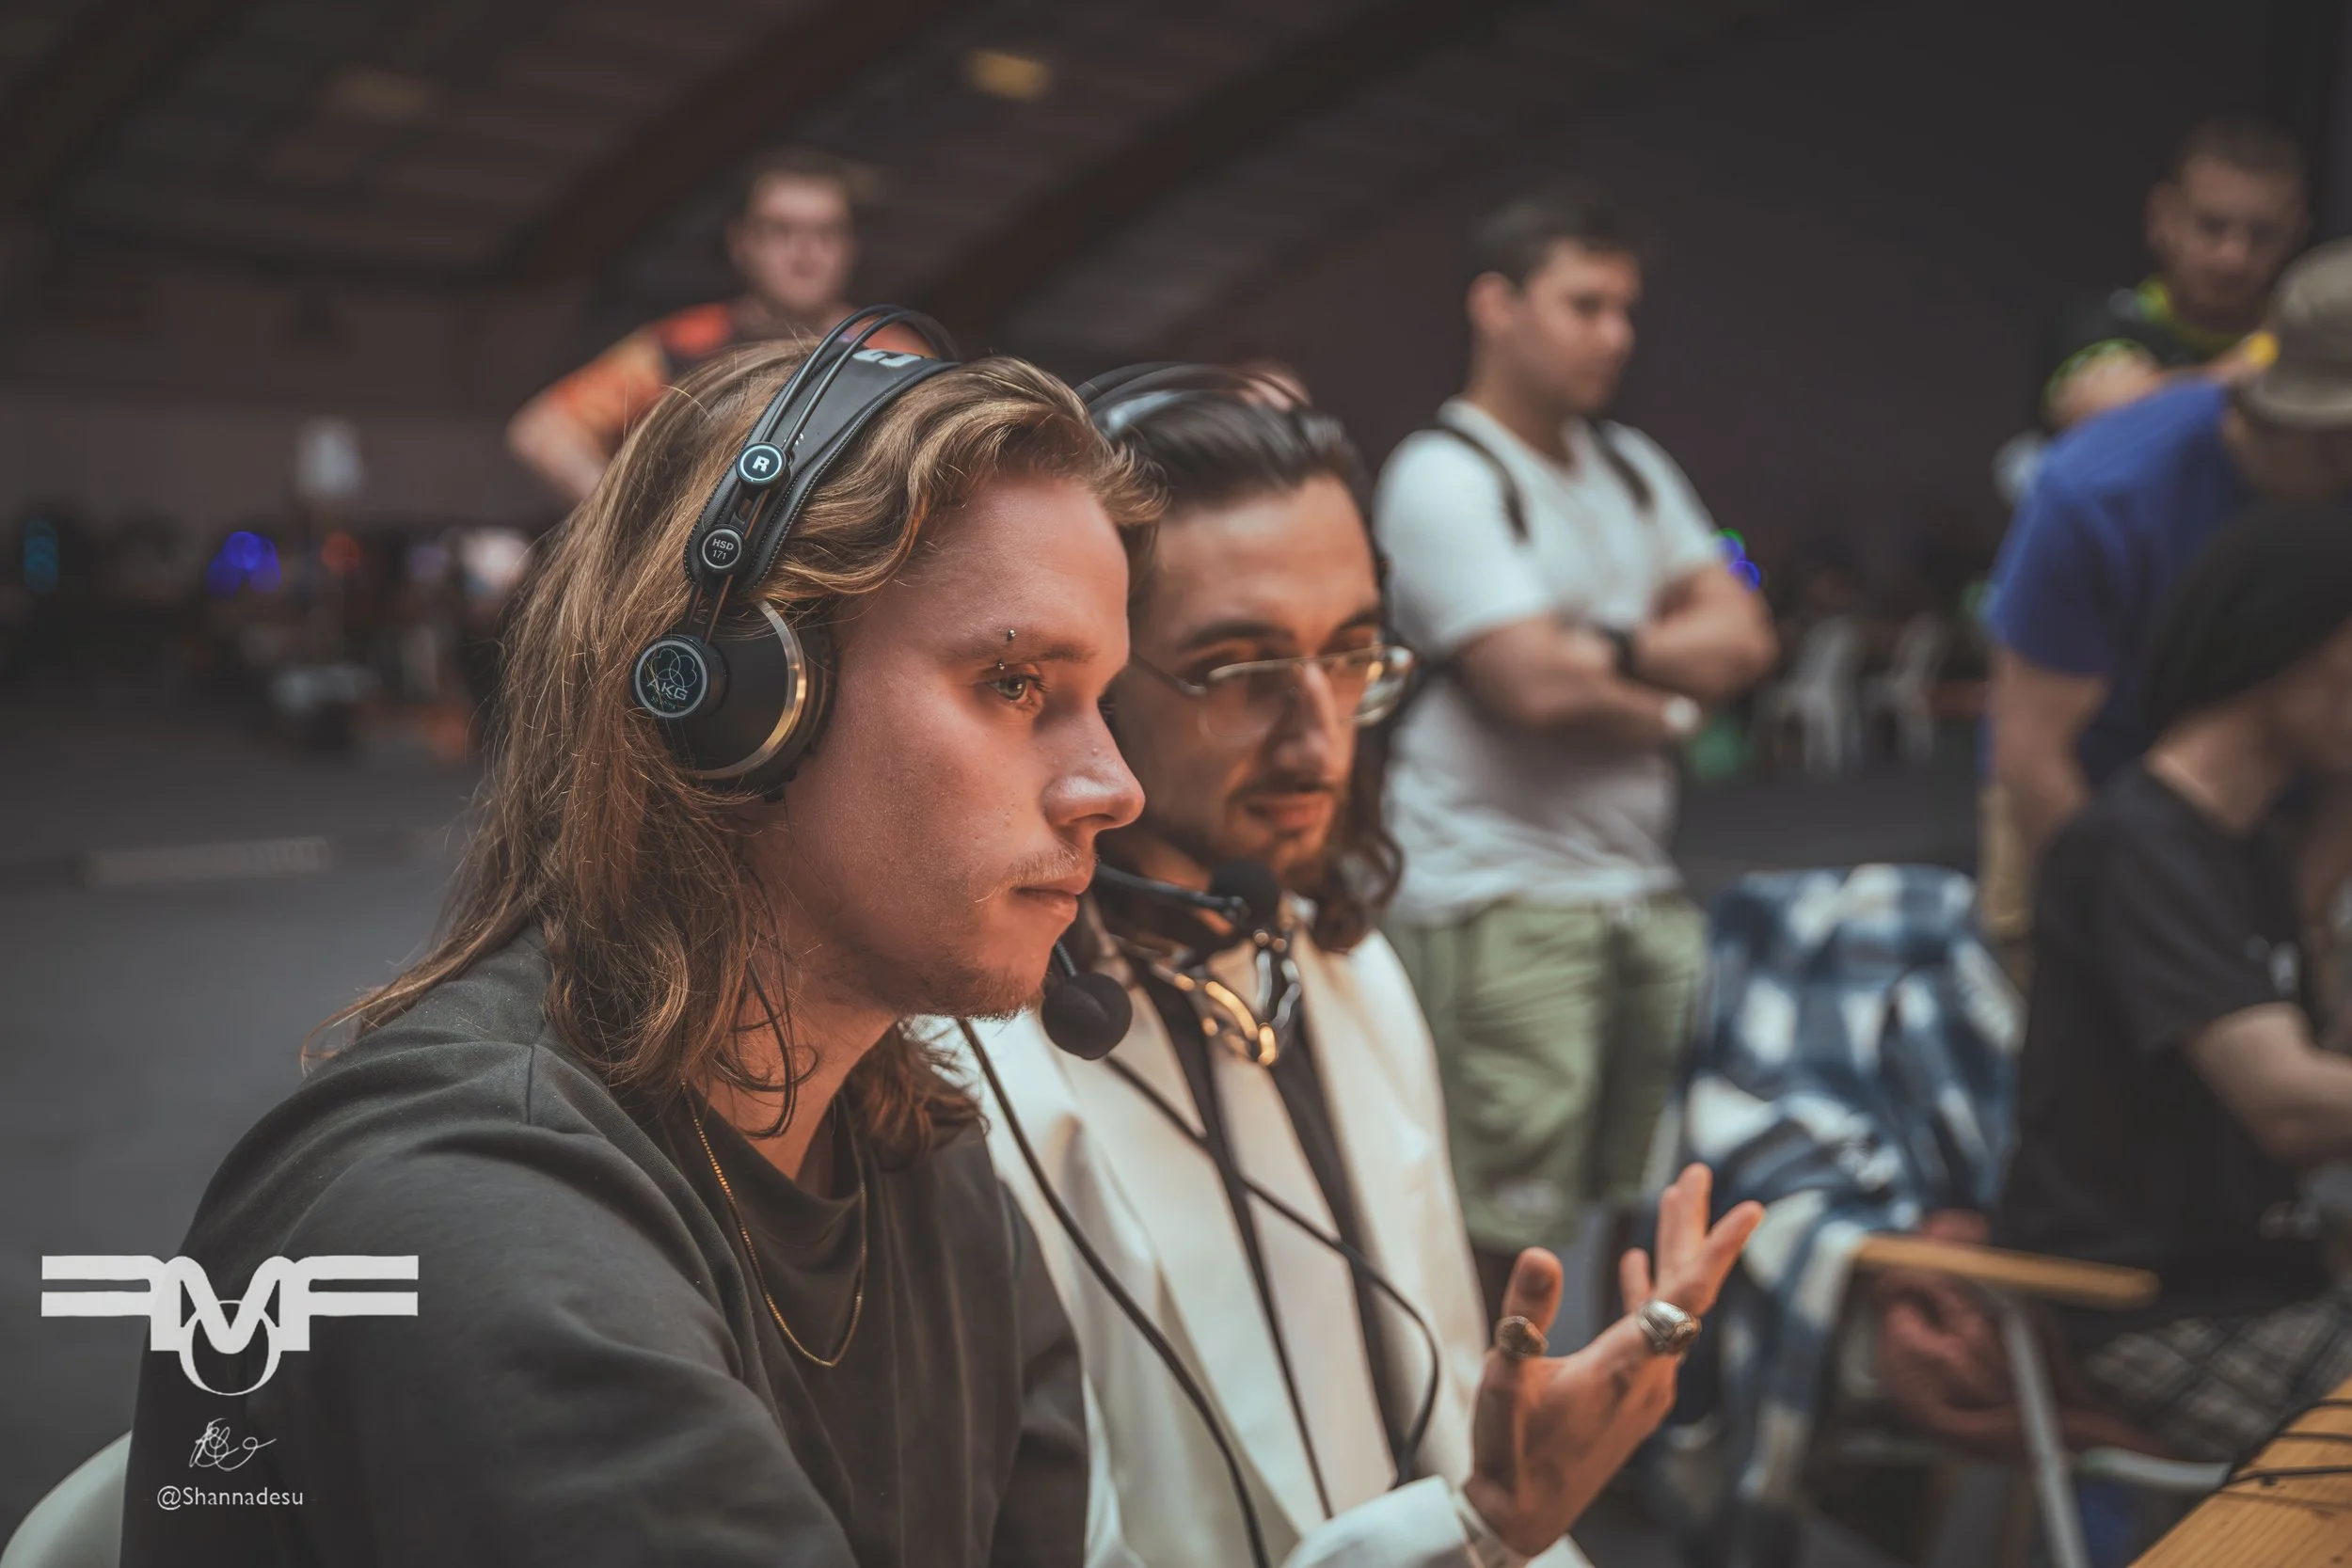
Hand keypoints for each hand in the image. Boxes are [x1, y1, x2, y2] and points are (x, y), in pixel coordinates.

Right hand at [1461, 1165, 1762, 1556]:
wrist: (1520, 1514)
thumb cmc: (1511, 1449)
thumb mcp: (1505, 1377)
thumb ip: (1525, 1314)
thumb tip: (1542, 1252)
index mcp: (1625, 1364)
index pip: (1684, 1296)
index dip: (1718, 1250)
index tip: (1750, 1210)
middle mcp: (1649, 1374)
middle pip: (1686, 1290)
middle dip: (1692, 1228)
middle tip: (1698, 1175)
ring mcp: (1645, 1387)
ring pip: (1670, 1308)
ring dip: (1671, 1253)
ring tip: (1672, 1202)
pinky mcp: (1631, 1396)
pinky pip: (1653, 1330)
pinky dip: (1647, 1290)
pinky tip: (1635, 1264)